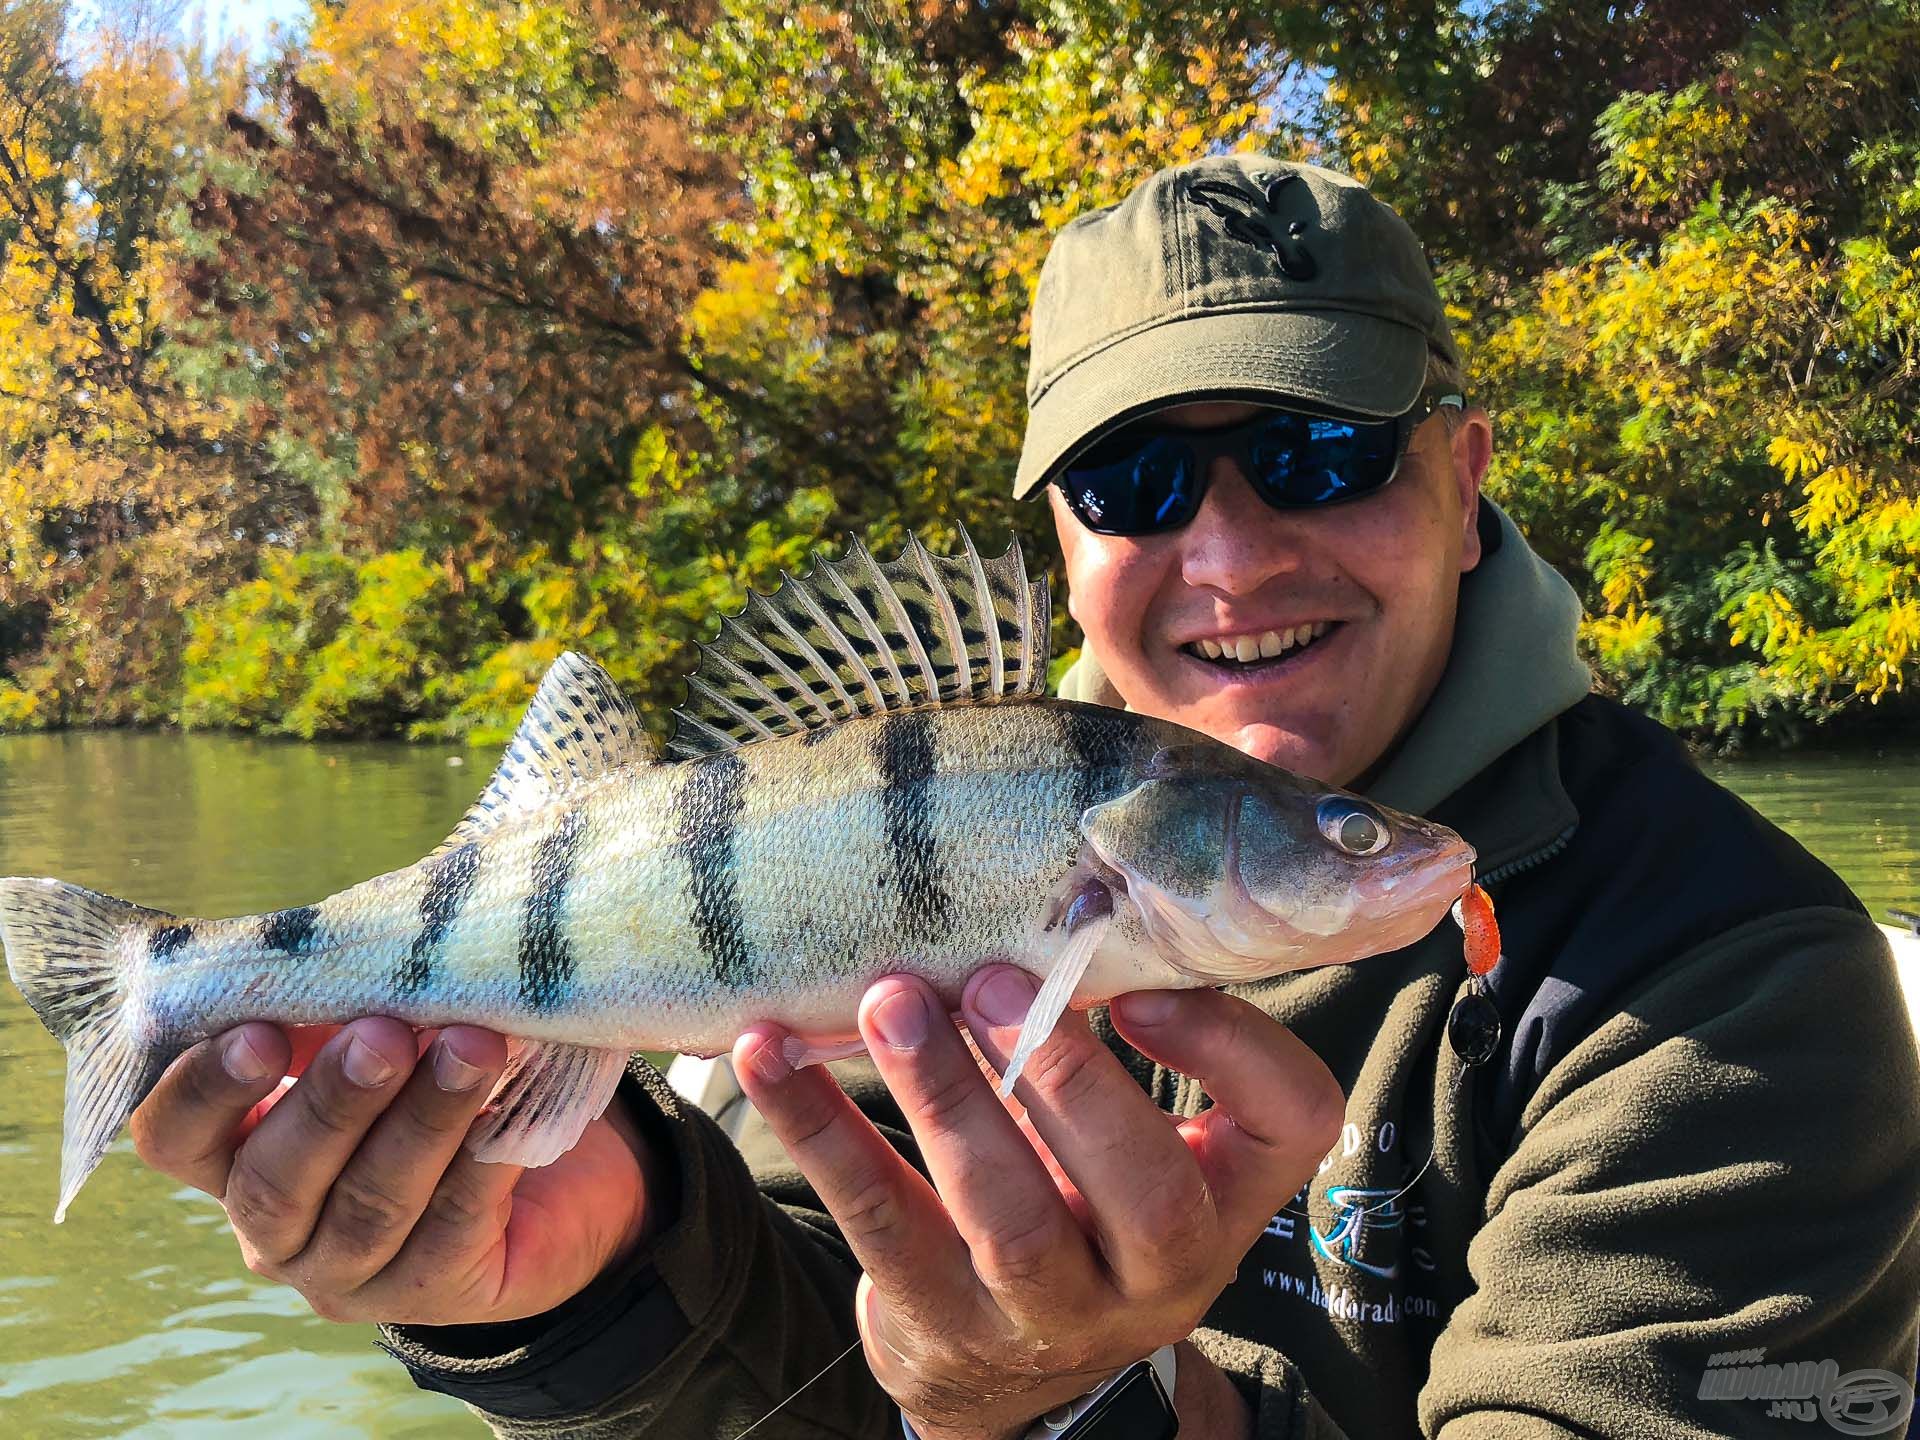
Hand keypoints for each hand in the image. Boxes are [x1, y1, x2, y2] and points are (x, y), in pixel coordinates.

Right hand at [130, 1018, 669, 1325]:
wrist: (557, 1174)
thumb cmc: (436, 1078)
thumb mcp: (379, 1032)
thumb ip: (345, 999)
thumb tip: (351, 937)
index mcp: (235, 1153)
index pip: (175, 1136)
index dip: (203, 1090)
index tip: (260, 1031)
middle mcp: (276, 1227)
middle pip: (274, 1180)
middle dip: (331, 1101)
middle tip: (382, 1034)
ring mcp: (352, 1271)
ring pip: (371, 1204)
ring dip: (422, 1120)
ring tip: (472, 1049)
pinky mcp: (437, 1291)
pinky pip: (454, 1226)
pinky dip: (481, 1160)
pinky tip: (510, 1107)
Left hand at [732, 967, 1342, 1439]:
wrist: (1016, 1362)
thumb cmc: (1090, 1193)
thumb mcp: (1151, 1135)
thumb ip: (1149, 1025)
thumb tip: (1089, 882)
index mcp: (1229, 1194)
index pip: (1290, 1119)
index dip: (1230, 1046)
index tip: (1139, 980)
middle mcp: (1161, 1271)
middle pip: (1146, 1190)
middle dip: (1067, 1077)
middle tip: (994, 981)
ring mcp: (1048, 1309)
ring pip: (1005, 1216)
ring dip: (943, 1097)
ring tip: (890, 1000)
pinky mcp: (940, 1316)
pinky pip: (877, 1221)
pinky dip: (819, 1127)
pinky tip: (767, 1054)